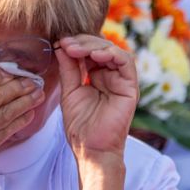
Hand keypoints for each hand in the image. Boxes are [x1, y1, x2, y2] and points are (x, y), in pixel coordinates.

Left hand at [56, 34, 137, 157]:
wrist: (90, 147)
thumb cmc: (80, 124)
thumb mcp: (69, 91)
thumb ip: (68, 69)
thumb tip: (60, 46)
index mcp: (96, 76)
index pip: (88, 51)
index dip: (75, 44)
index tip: (59, 43)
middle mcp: (110, 76)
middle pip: (100, 47)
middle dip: (82, 42)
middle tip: (66, 43)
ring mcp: (120, 80)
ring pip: (113, 51)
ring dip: (94, 46)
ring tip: (75, 49)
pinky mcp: (130, 87)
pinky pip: (126, 63)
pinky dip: (112, 54)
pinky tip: (95, 55)